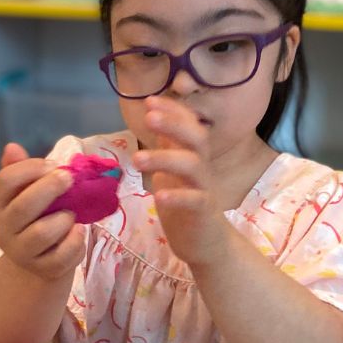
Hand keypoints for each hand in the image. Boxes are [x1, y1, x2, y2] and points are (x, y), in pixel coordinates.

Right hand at [0, 143, 85, 280]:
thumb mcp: (24, 193)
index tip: (52, 165)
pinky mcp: (43, 269)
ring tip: (71, 214)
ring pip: (43, 232)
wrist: (39, 261)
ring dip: (64, 219)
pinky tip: (78, 231)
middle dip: (51, 188)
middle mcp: (3, 230)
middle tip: (70, 178)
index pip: (5, 181)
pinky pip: (63, 254)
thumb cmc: (35, 217)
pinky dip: (76, 240)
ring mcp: (21, 252)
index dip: (30, 168)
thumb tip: (12, 147)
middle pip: (24, 206)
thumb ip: (20, 170)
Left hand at [132, 97, 229, 266]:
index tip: (150, 100)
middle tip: (149, 117)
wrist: (206, 243)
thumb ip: (167, 147)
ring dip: (165, 158)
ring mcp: (204, 188)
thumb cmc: (185, 205)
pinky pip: (195, 199)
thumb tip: (155, 117)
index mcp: (192, 156)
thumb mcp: (172, 171)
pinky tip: (159, 195)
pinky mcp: (204, 212)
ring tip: (137, 159)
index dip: (173, 111)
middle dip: (174, 123)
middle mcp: (201, 167)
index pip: (189, 124)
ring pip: (193, 165)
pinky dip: (177, 196)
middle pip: (196, 137)